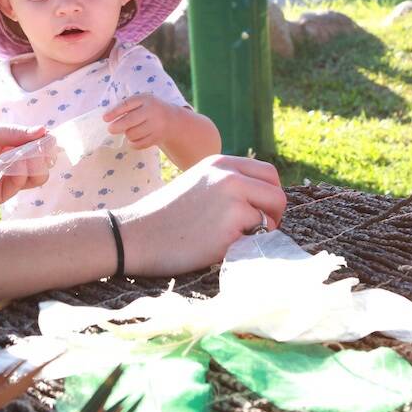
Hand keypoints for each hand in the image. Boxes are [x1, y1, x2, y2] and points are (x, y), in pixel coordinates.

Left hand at [0, 121, 48, 207]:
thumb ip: (16, 133)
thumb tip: (44, 132)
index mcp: (7, 144)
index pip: (35, 146)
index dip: (45, 145)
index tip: (50, 141)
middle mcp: (8, 162)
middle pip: (38, 165)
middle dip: (43, 158)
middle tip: (39, 152)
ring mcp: (2, 179)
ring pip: (32, 179)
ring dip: (35, 168)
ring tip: (28, 160)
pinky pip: (15, 189)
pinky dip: (20, 178)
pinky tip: (17, 168)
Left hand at [104, 95, 177, 150]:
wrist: (172, 120)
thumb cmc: (149, 109)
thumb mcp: (142, 102)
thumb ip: (128, 107)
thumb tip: (108, 118)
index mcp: (145, 99)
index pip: (127, 104)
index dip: (115, 112)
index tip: (105, 119)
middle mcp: (151, 111)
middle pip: (130, 120)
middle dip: (117, 126)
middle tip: (111, 129)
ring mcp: (156, 125)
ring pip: (133, 134)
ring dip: (127, 134)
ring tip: (129, 132)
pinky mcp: (157, 137)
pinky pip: (140, 144)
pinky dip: (133, 143)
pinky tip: (133, 140)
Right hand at [114, 155, 286, 277]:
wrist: (134, 235)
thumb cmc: (162, 217)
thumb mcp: (196, 184)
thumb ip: (224, 185)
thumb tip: (256, 200)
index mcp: (219, 163)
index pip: (267, 173)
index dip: (269, 195)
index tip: (261, 212)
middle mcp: (230, 175)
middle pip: (277, 192)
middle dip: (274, 214)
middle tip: (259, 230)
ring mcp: (233, 197)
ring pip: (272, 215)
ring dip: (261, 232)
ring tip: (235, 240)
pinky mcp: (233, 222)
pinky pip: (258, 236)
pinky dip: (247, 246)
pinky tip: (222, 248)